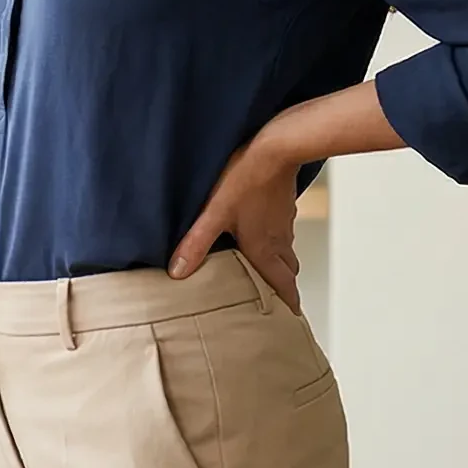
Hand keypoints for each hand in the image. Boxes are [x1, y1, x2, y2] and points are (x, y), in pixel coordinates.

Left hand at [170, 133, 303, 312]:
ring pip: (285, 253)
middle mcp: (278, 240)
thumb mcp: (214, 214)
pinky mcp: (283, 206)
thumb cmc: (246, 179)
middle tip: (275, 301)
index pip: (283, 285)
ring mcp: (283, 223)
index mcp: (265, 249)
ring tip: (265, 273)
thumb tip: (177, 272)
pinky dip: (276, 243)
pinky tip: (261, 235)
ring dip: (279, 266)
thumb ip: (196, 244)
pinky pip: (283, 233)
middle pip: (286, 273)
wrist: (276, 147)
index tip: (290, 320)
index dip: (287, 305)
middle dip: (282, 288)